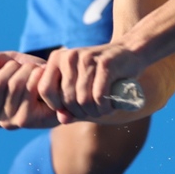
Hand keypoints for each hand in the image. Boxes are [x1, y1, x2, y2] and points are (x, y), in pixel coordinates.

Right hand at [0, 50, 58, 129]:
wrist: (56, 83)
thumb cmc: (28, 73)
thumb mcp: (7, 60)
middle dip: (12, 67)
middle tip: (23, 68)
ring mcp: (9, 122)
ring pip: (14, 85)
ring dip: (27, 70)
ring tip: (34, 71)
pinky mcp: (27, 120)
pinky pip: (28, 91)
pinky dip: (36, 76)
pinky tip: (42, 76)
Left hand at [31, 43, 148, 123]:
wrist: (129, 53)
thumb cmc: (101, 73)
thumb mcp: (80, 84)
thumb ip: (68, 103)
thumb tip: (63, 120)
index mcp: (58, 58)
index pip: (45, 89)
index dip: (56, 105)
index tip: (71, 109)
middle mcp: (70, 56)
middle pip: (66, 98)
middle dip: (80, 112)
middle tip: (92, 112)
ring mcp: (88, 59)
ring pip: (83, 100)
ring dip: (94, 111)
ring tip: (102, 110)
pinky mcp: (106, 64)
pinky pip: (99, 96)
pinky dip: (104, 108)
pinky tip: (109, 107)